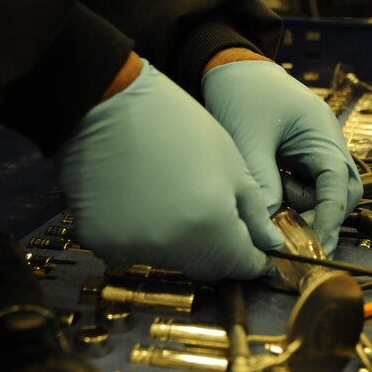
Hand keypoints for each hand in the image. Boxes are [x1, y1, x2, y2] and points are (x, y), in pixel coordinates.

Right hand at [56, 58, 283, 281]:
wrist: (106, 104)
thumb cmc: (178, 125)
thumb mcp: (232, 164)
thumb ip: (255, 214)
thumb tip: (270, 247)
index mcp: (211, 228)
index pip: (242, 265)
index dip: (254, 258)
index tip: (259, 247)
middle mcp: (172, 249)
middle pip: (206, 267)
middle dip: (220, 250)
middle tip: (219, 217)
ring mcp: (132, 249)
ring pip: (171, 260)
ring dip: (182, 242)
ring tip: (176, 199)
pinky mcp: (100, 243)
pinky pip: (134, 250)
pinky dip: (145, 235)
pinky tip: (145, 201)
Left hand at [202, 59, 362, 254]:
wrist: (229, 67)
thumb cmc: (242, 95)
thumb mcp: (250, 140)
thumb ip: (263, 184)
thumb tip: (269, 231)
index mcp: (322, 135)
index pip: (337, 186)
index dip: (329, 220)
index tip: (313, 248)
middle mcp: (326, 145)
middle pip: (340, 194)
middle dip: (321, 220)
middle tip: (297, 246)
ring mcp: (313, 152)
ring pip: (319, 194)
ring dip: (299, 208)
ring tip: (268, 203)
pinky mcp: (298, 159)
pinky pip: (301, 188)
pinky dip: (287, 198)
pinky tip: (267, 192)